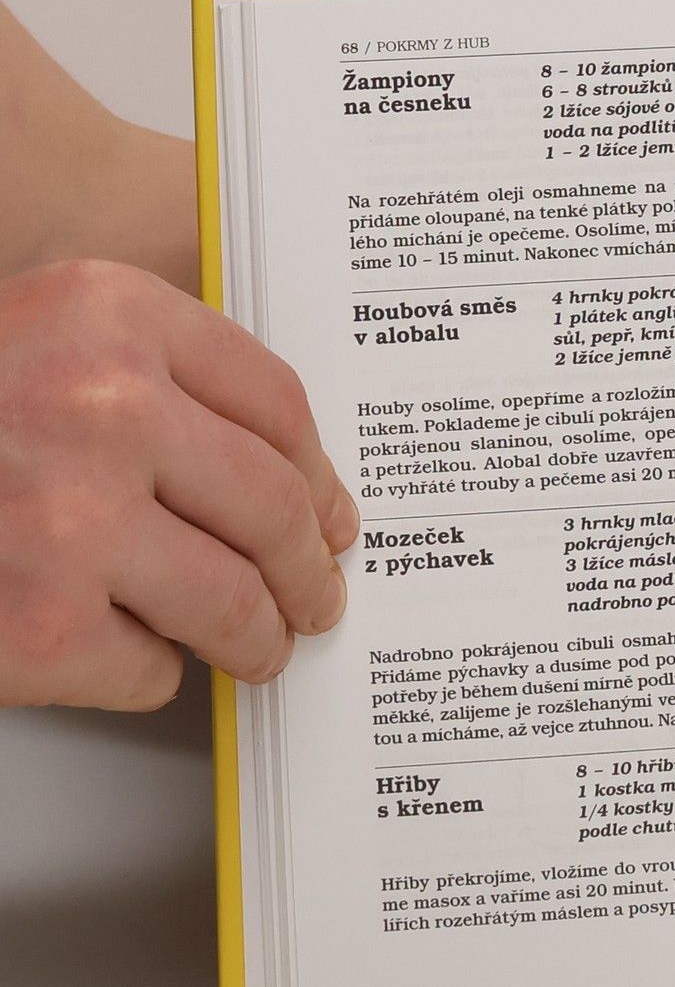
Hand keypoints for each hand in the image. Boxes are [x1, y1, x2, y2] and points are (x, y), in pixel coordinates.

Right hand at [0, 260, 358, 709]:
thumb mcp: (29, 340)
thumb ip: (139, 375)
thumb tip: (279, 472)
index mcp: (102, 313)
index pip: (273, 401)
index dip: (318, 472)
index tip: (332, 510)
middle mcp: (100, 405)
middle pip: (276, 506)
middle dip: (309, 568)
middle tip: (318, 594)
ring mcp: (71, 520)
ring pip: (235, 601)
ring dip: (257, 636)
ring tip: (260, 646)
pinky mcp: (42, 631)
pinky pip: (151, 668)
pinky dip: (142, 673)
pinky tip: (112, 654)